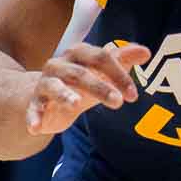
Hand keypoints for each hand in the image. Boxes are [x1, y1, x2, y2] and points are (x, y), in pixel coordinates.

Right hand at [26, 41, 149, 135]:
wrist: (48, 95)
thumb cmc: (82, 81)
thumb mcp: (102, 71)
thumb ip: (122, 60)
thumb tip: (146, 52)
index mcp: (79, 54)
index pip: (101, 57)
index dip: (118, 75)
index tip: (133, 95)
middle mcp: (60, 65)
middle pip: (80, 73)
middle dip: (100, 87)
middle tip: (118, 103)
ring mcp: (46, 82)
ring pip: (55, 87)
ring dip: (66, 95)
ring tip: (76, 104)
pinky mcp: (36, 101)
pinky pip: (34, 107)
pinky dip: (34, 116)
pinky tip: (35, 128)